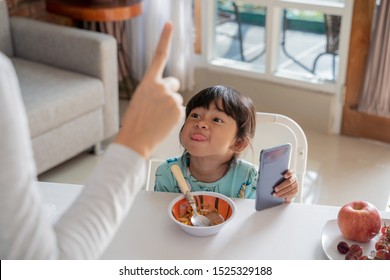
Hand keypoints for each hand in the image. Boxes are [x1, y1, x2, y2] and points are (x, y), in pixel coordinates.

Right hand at [115, 22, 183, 157]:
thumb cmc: (135, 121)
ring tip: (158, 117)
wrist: (135, 139)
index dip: (164, 39)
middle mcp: (161, 86)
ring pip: (176, 98)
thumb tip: (170, 91)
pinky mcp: (178, 109)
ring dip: (170, 106)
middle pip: (173, 83)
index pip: (158, 56)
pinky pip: (180, 109)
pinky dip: (174, 115)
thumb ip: (154, 90)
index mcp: (147, 82)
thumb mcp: (141, 99)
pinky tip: (163, 122)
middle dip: (169, 91)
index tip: (169, 24)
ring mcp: (171, 98)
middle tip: (158, 106)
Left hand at [273, 169, 297, 202]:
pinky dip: (285, 195)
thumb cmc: (280, 180)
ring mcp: (296, 184)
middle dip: (281, 186)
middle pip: (289, 182)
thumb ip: (277, 176)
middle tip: (275, 189)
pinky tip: (279, 196)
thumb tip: (268, 176)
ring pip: (290, 189)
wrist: (286, 186)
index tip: (284, 176)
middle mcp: (294, 178)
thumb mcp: (279, 177)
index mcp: (291, 172)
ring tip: (275, 194)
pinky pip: (291, 193)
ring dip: (282, 192)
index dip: (288, 174)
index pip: (291, 172)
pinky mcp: (296, 190)